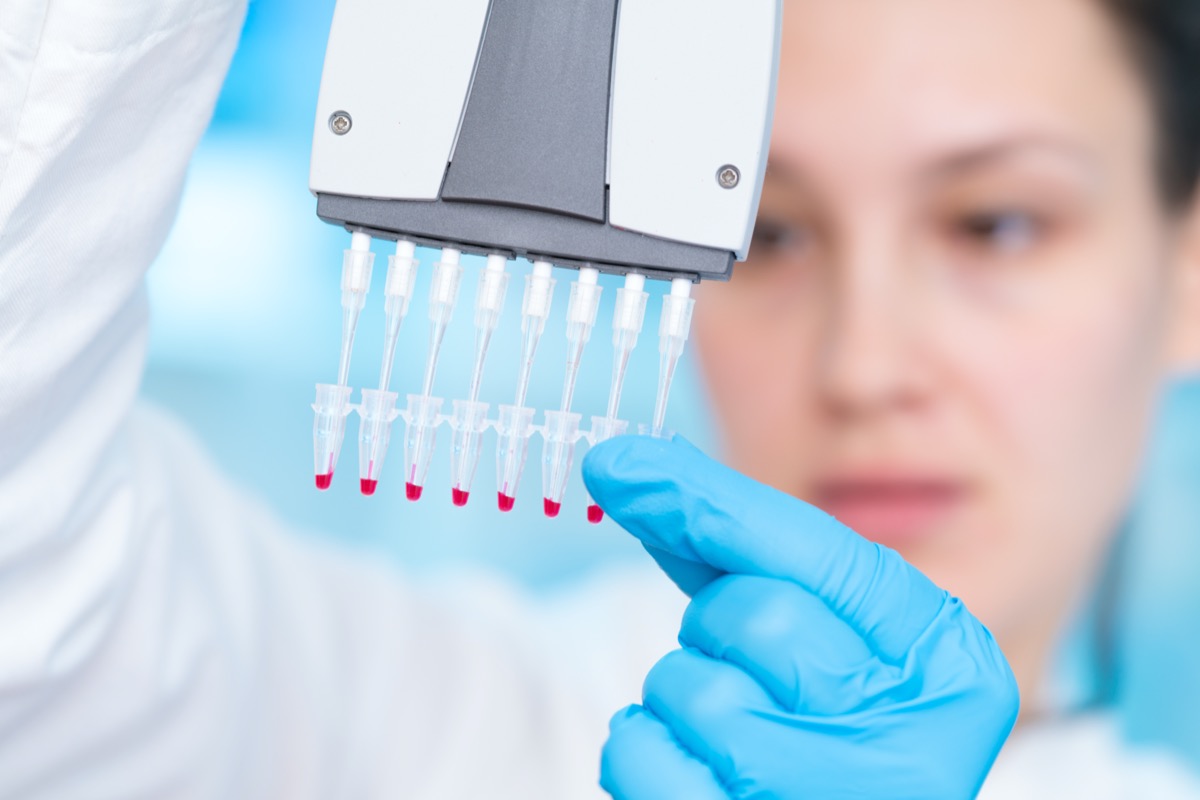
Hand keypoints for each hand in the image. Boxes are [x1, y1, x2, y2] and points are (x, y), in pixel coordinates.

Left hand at [583, 435, 1018, 799]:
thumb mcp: (824, 636)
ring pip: (700, 690)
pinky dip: (638, 745)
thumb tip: (627, 467)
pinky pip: (644, 754)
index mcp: (954, 671)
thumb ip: (740, 554)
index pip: (822, 553)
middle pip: (763, 617)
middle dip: (717, 626)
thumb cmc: (824, 733)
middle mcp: (916, 748)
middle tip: (743, 668)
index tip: (615, 465)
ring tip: (727, 737)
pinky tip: (686, 768)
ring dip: (678, 695)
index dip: (712, 503)